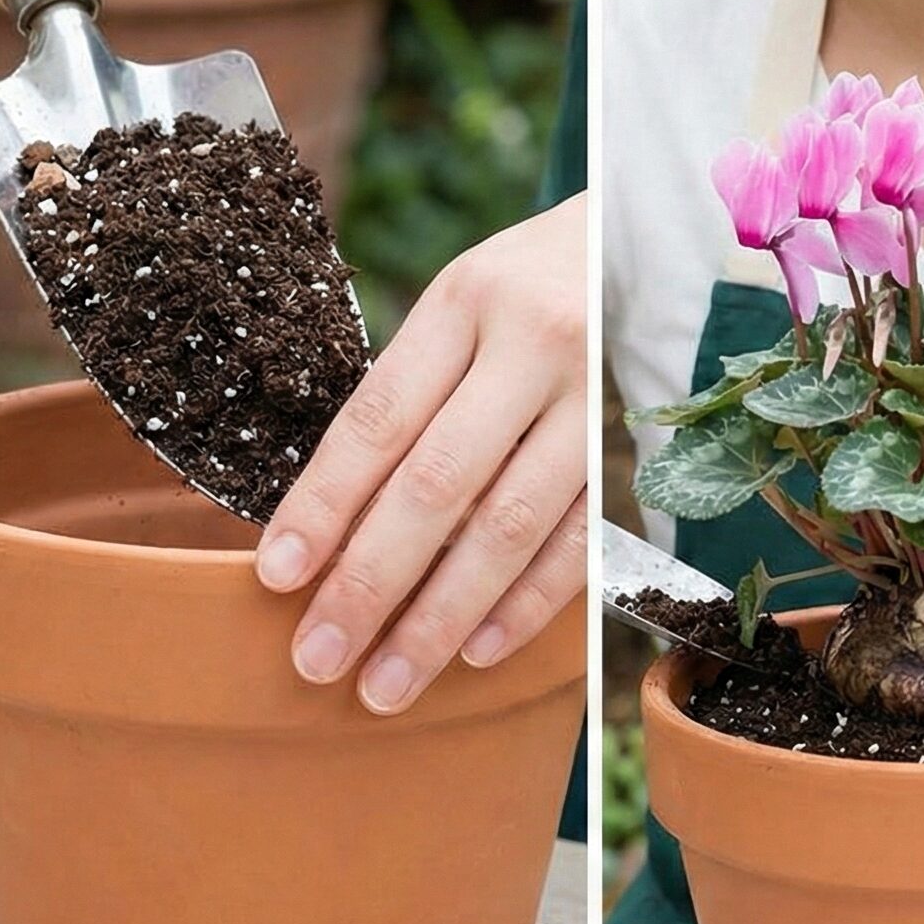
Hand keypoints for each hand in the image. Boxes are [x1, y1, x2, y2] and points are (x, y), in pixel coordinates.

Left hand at [255, 194, 587, 713]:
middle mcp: (532, 345)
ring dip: (440, 618)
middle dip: (370, 583)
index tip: (276, 577)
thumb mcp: (456, 305)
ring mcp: (592, 400)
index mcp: (463, 302)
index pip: (377, 418)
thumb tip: (327, 524)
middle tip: (318, 657)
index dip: (323, 503)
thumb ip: (406, 394)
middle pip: (437, 484)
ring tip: (386, 684)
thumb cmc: (522, 286)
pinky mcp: (634, 446)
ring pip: (508, 528)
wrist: (647, 240)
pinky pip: (580, 543)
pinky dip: (524, 606)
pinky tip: (475, 653)